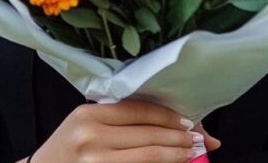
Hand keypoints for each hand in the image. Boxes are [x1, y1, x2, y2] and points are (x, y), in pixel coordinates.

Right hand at [31, 98, 219, 162]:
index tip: (188, 121)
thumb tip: (167, 121)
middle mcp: (91, 137)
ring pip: (147, 157)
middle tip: (199, 138)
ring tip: (190, 153)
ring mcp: (96, 162)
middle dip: (178, 137)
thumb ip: (118, 119)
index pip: (138, 111)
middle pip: (147, 134)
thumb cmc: (67, 148)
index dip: (167, 116)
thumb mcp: (86, 124)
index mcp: (89, 115)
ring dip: (175, 155)